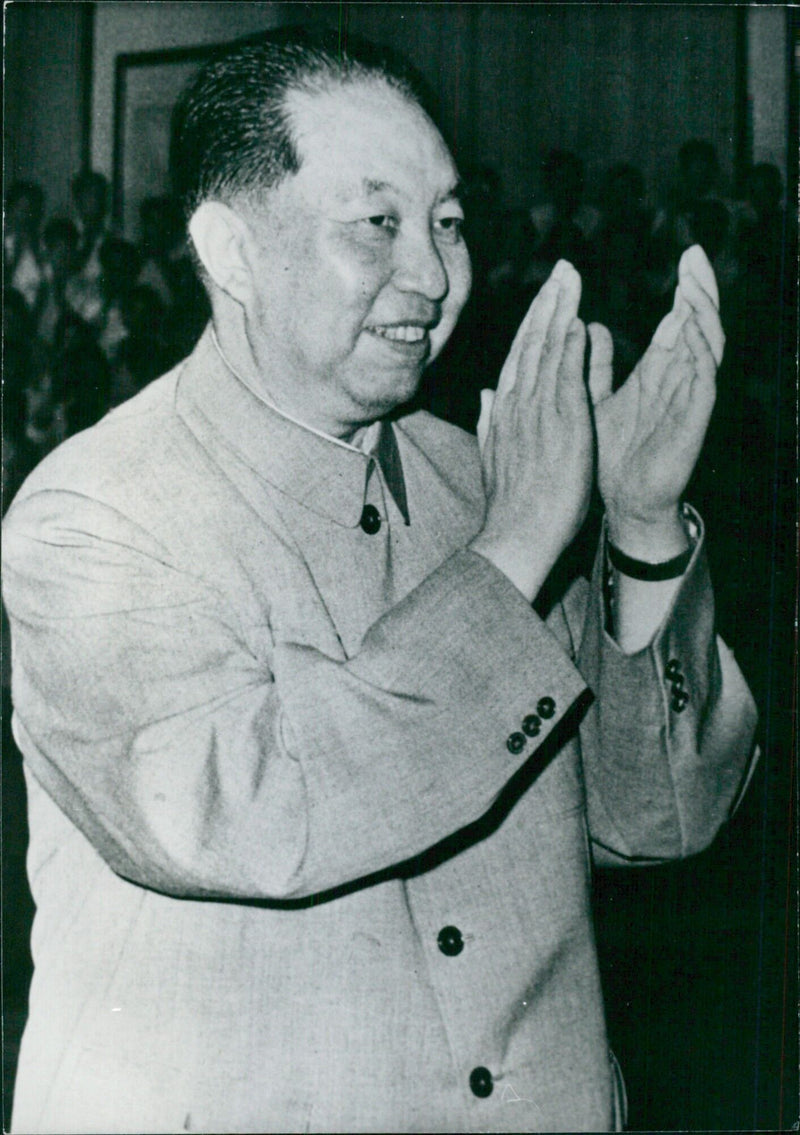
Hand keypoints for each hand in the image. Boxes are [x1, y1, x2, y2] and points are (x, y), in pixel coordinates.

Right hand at [471, 260, 592, 601]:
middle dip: (547, 303)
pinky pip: (564, 375)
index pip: (520, 357)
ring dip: (559, 311)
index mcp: (505, 411)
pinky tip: (578, 319)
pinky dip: (569, 345)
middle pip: (531, 343)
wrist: (516, 535)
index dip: (534, 323)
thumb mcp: (494, 458)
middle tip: (562, 270)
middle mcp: (517, 404)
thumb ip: (489, 423)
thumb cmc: (511, 506)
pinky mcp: (559, 423)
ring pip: (546, 350)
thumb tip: (486, 396)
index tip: (546, 297)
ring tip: (570, 279)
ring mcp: (537, 411)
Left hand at [588, 245, 722, 556]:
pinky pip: (702, 382)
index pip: (681, 321)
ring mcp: (688, 400)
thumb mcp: (596, 400)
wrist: (623, 504)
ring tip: (693, 284)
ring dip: (702, 314)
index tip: (688, 253)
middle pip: (700, 325)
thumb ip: (597, 366)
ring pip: (707, 347)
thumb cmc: (613, 456)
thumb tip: (592, 325)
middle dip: (701, 290)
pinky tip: (688, 330)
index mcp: (660, 374)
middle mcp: (679, 381)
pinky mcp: (691, 422)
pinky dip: (698, 355)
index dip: (687, 290)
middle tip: (696, 256)